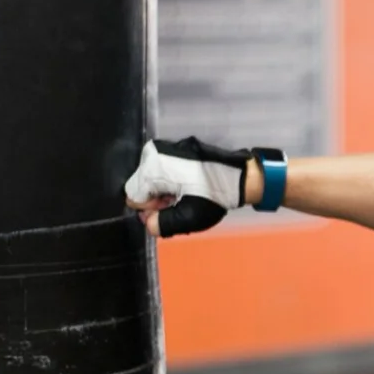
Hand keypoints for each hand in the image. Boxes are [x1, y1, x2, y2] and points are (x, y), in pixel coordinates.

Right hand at [124, 137, 253, 237]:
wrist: (240, 175)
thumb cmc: (215, 194)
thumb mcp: (189, 217)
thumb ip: (162, 225)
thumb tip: (150, 224)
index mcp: (154, 167)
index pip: (133, 196)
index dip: (149, 210)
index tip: (169, 209)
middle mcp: (155, 153)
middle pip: (142, 187)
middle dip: (156, 202)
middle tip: (178, 205)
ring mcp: (165, 148)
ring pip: (152, 180)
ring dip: (164, 193)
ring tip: (186, 197)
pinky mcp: (176, 148)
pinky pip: (163, 171)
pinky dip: (171, 183)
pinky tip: (188, 188)